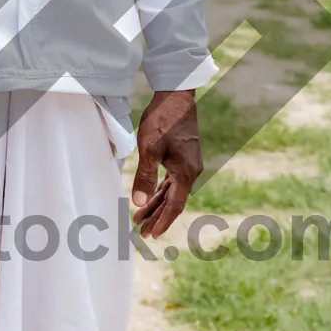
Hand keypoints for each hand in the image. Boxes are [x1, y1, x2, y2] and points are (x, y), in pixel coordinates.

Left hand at [131, 89, 202, 238]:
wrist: (177, 96)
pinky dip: (161, 190)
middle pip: (174, 201)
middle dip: (157, 217)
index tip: (151, 235)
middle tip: (142, 232)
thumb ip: (145, 177)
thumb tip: (139, 202)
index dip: (162, 221)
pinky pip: (173, 180)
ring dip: (157, 203)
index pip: (175, 205)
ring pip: (172, 191)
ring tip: (140, 217)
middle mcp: (191, 171)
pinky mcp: (184, 156)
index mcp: (185, 173)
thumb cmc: (163, 120)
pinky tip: (152, 196)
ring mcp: (189, 164)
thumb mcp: (150, 148)